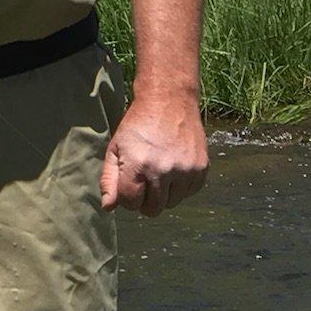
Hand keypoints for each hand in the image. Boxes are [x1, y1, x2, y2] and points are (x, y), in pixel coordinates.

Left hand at [100, 92, 208, 215]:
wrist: (169, 100)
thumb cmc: (137, 125)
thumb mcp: (116, 147)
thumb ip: (110, 179)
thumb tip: (109, 207)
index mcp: (139, 164)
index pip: (131, 203)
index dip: (127, 198)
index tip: (128, 185)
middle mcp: (164, 170)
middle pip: (153, 209)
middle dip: (145, 200)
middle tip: (143, 181)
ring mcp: (186, 170)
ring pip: (172, 204)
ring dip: (163, 194)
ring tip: (158, 171)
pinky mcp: (202, 168)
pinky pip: (189, 193)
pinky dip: (180, 187)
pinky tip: (173, 168)